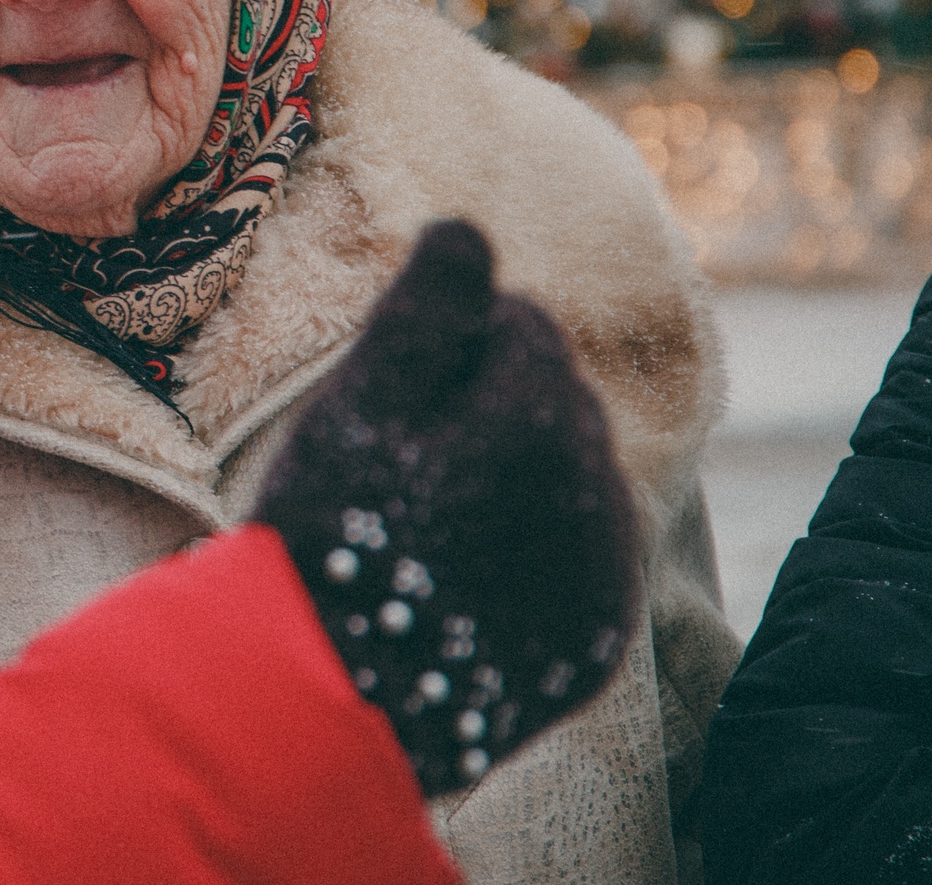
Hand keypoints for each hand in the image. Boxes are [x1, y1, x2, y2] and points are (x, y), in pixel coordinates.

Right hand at [252, 220, 640, 796]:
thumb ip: (428, 309)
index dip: (449, 347)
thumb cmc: (328, 534)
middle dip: (494, 405)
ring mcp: (603, 568)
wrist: (330, 703)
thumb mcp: (360, 404)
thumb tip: (472, 227)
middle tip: (402, 460)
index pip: (522, 321)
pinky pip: (582, 557)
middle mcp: (599, 485)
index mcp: (542, 411)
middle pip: (556, 395)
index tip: (389, 399)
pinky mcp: (596, 637)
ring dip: (522, 474)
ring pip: (575, 473)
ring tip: (432, 520)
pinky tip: (468, 573)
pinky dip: (538, 550)